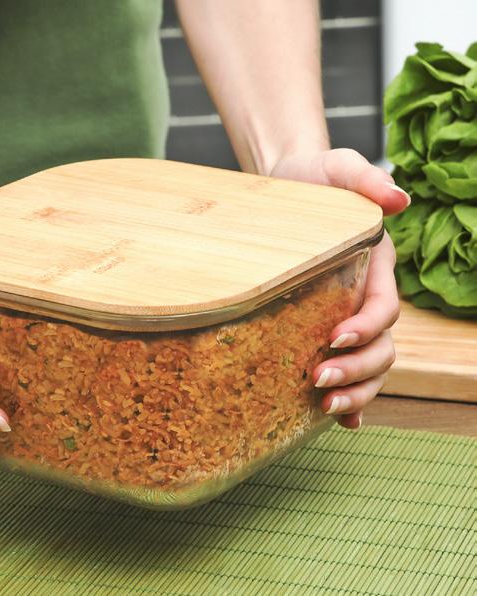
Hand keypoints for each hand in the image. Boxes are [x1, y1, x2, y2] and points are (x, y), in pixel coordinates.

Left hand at [270, 149, 408, 429]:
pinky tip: (336, 423)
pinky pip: (346, 369)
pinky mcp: (322, 327)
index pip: (384, 309)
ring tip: (322, 406)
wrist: (283, 187)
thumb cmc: (310, 179)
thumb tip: (398, 198)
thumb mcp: (336, 168)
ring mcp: (348, 317)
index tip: (334, 338)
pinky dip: (349, 399)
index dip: (367, 328)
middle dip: (357, 369)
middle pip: (382, 347)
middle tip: (318, 381)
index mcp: (376, 269)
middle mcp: (366, 299)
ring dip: (354, 391)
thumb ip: (364, 180)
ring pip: (370, 367)